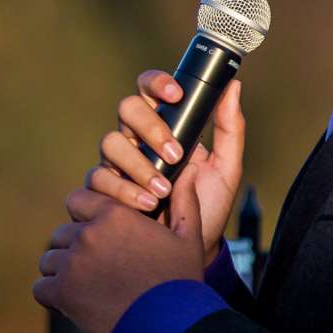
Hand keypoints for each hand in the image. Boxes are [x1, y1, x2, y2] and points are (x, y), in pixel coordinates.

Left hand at [34, 187, 220, 332]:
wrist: (169, 328)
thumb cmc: (180, 282)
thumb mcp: (188, 237)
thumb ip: (183, 200)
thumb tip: (189, 168)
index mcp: (115, 215)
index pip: (78, 200)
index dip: (84, 216)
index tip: (96, 233)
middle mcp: (88, 234)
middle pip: (62, 233)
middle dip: (74, 247)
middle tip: (94, 268)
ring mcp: (72, 263)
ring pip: (50, 260)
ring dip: (62, 271)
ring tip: (86, 287)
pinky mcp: (62, 292)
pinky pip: (41, 287)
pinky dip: (52, 296)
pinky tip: (73, 303)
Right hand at [87, 73, 245, 247]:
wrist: (189, 249)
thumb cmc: (207, 206)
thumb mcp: (226, 169)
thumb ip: (230, 129)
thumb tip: (233, 86)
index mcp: (164, 125)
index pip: (150, 89)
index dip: (157, 83)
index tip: (177, 96)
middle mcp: (136, 139)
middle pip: (127, 108)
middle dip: (150, 128)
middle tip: (175, 154)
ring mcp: (116, 164)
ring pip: (111, 142)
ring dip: (139, 165)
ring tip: (163, 190)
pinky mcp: (101, 191)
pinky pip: (99, 179)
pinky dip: (124, 191)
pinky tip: (147, 204)